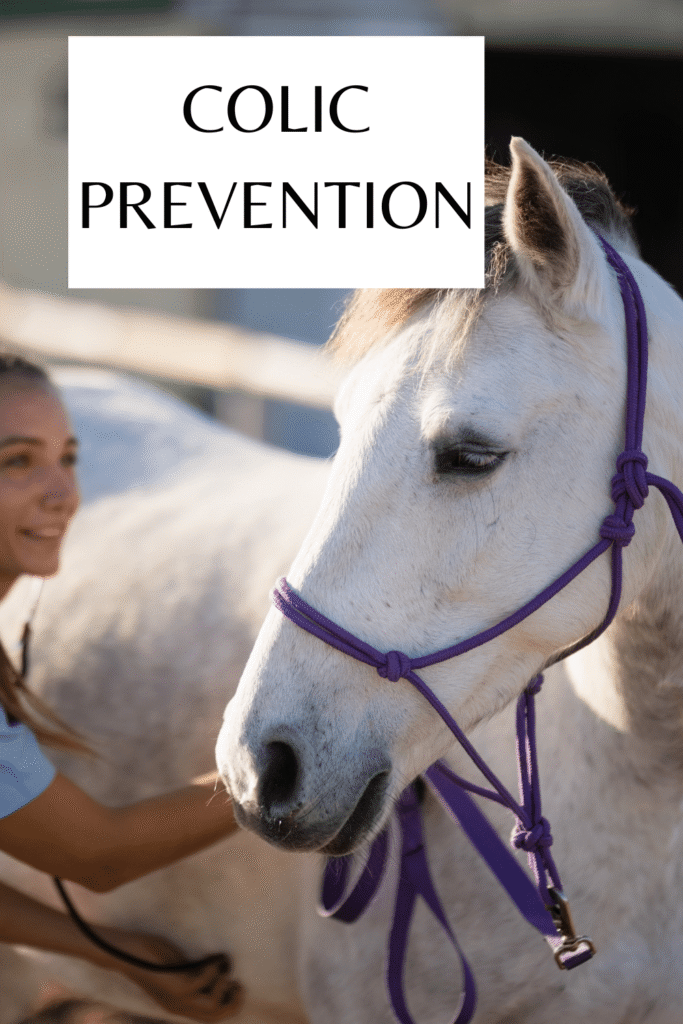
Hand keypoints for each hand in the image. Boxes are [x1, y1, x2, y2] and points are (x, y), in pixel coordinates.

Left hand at [100, 927, 242, 1021]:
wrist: (125, 952)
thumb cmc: (151, 955)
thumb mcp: (178, 968)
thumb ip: (195, 973)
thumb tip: (221, 967)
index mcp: (180, 1004)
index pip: (212, 1017)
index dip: (232, 1005)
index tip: (237, 984)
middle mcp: (180, 1006)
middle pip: (217, 1016)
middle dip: (234, 1000)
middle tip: (236, 981)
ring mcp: (178, 999)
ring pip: (213, 1006)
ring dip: (223, 984)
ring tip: (219, 966)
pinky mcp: (175, 987)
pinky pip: (203, 982)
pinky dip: (212, 967)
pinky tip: (208, 957)